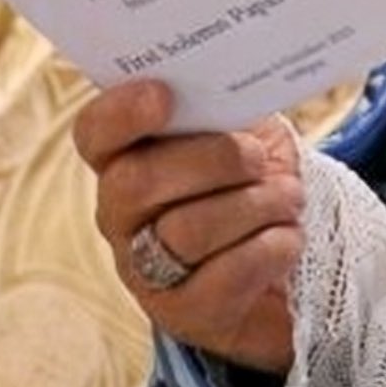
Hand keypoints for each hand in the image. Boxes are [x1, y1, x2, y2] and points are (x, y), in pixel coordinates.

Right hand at [75, 79, 302, 373]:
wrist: (289, 255)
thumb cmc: (255, 178)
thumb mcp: (244, 128)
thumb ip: (226, 104)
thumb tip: (236, 72)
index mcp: (126, 158)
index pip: (95, 133)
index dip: (120, 113)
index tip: (165, 94)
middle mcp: (121, 217)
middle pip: (138, 183)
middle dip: (213, 160)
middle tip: (258, 158)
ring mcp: (145, 270)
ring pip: (186, 230)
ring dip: (255, 205)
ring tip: (289, 197)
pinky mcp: (184, 314)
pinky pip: (224, 277)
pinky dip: (271, 247)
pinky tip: (289, 236)